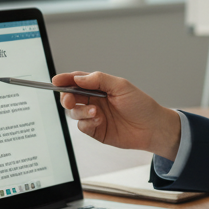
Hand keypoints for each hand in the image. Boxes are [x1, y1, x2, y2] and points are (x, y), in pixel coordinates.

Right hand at [53, 71, 180, 156]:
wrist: (152, 128)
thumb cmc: (141, 105)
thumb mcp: (121, 86)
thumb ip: (99, 80)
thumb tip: (78, 78)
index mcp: (100, 87)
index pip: (78, 81)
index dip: (66, 80)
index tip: (56, 80)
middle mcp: (95, 101)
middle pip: (71, 96)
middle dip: (67, 97)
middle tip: (70, 98)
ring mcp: (94, 116)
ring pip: (74, 112)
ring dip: (81, 111)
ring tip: (96, 112)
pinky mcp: (96, 130)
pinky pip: (82, 126)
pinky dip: (87, 123)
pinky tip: (98, 121)